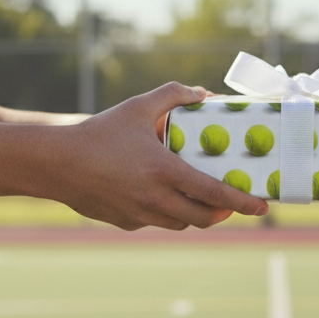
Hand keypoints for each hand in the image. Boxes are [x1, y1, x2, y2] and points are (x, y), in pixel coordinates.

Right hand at [56, 83, 268, 230]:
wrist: (55, 163)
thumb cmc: (98, 132)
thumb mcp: (137, 107)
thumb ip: (173, 95)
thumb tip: (203, 93)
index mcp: (165, 172)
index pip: (216, 194)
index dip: (243, 202)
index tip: (263, 206)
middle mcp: (156, 199)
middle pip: (204, 217)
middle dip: (225, 213)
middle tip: (234, 203)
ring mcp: (140, 215)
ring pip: (182, 223)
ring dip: (197, 215)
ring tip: (204, 200)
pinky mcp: (126, 223)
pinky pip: (156, 222)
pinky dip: (168, 214)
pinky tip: (165, 198)